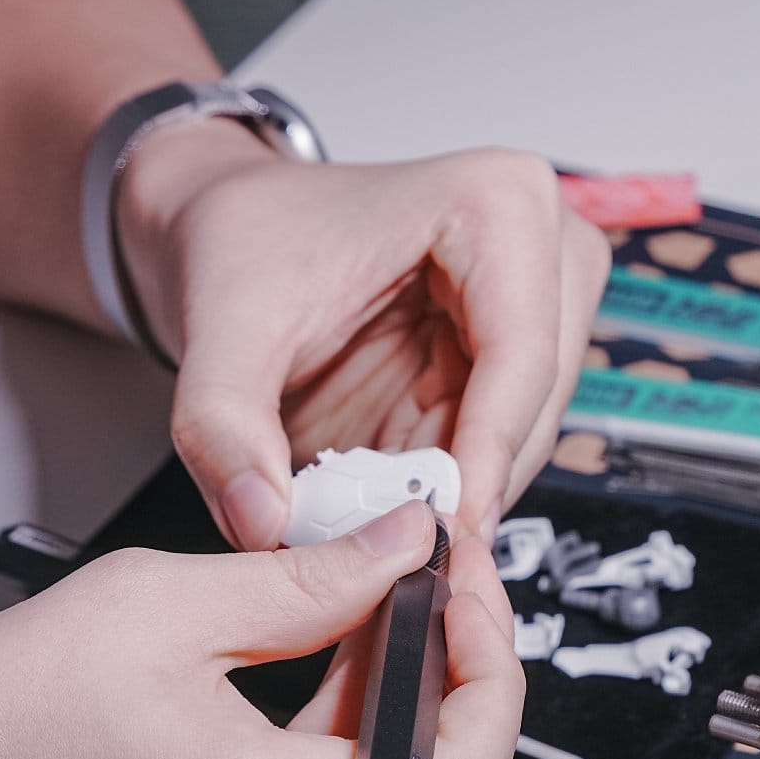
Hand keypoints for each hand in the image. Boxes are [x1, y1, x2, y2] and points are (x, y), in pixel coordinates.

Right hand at [0, 503, 522, 758]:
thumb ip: (310, 579)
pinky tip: (309, 676)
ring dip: (389, 707)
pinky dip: (337, 751)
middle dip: (440, 670)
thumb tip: (402, 550)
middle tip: (420, 579)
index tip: (466, 587)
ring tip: (356, 611)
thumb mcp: (162, 607)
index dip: (490, 664)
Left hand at [116, 127, 610, 548]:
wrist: (232, 232)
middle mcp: (541, 246)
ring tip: (385, 539)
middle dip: (470, 487)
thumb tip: (261, 522)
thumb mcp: (218, 329)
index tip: (438, 531)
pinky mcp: (518, 355)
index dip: (484, 457)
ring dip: (460, 495)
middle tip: (403, 556)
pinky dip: (449, 488)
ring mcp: (540, 303)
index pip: (521, 358)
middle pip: (536, 407)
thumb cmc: (247, 240)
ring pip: (527, 439)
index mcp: (496, 202)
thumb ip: (223, 429)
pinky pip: (501, 446)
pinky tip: (393, 511)